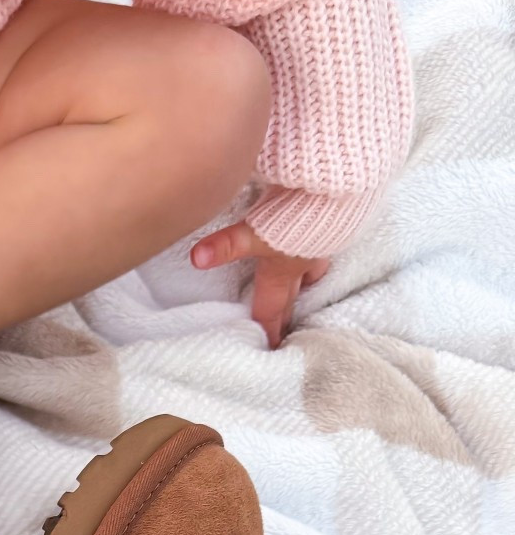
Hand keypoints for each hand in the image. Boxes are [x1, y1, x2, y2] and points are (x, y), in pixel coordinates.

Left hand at [191, 223, 328, 349]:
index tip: (270, 349)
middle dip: (287, 314)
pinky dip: (317, 254)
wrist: (338, 185)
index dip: (269, 330)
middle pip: (293, 295)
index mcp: (284, 272)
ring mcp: (322, 246)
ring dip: (305, 284)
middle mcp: (304, 263)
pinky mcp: (334, 226)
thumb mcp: (257, 231)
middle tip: (284, 331)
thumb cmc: (298, 214)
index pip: (271, 309)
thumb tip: (197, 259)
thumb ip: (226, 245)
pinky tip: (315, 246)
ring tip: (302, 290)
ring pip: (313, 272)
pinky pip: (324, 248)